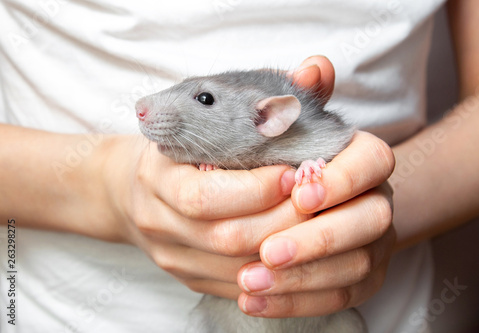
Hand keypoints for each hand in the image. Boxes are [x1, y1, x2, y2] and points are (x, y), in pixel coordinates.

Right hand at [100, 56, 336, 299]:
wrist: (129, 189)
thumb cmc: (178, 146)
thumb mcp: (205, 114)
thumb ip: (264, 94)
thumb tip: (318, 68)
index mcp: (156, 175)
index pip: (204, 196)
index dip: (255, 190)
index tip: (293, 174)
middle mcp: (157, 220)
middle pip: (224, 237)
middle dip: (280, 222)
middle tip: (315, 204)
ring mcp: (170, 255)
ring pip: (234, 268)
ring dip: (282, 250)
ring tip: (314, 227)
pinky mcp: (186, 277)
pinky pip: (234, 287)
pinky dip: (270, 274)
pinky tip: (296, 255)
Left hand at [235, 57, 396, 317]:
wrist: (303, 200)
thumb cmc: (287, 157)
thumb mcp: (289, 126)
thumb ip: (302, 101)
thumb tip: (313, 67)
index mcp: (364, 160)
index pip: (373, 161)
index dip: (341, 179)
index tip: (300, 192)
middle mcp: (376, 202)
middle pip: (369, 222)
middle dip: (316, 240)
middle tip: (266, 250)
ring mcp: (372, 244)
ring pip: (351, 268)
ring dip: (299, 279)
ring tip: (247, 282)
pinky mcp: (357, 280)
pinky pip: (335, 299)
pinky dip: (293, 303)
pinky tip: (253, 301)